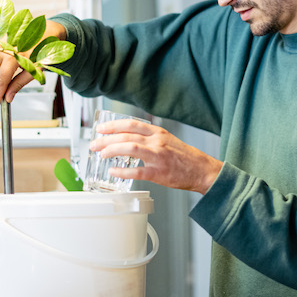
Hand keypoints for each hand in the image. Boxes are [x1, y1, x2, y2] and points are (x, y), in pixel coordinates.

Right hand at [0, 19, 67, 108]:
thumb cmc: (43, 49)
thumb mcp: (35, 69)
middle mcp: (2, 46)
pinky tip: (3, 70)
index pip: (1, 80)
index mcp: (14, 54)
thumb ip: (19, 83)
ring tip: (6, 81)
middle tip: (2, 95)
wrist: (46, 31)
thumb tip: (8, 97)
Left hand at [90, 116, 222, 193]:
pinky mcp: (159, 173)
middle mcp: (157, 141)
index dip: (113, 125)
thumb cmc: (184, 157)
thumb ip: (149, 139)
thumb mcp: (167, 140)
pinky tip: (114, 172)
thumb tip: (127, 140)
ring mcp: (158, 156)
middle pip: (126, 135)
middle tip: (94, 144)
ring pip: (130, 148)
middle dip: (106, 139)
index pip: (131, 124)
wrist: (202, 170)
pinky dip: (123, 171)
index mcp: (158, 132)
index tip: (101, 128)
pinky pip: (138, 171)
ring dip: (112, 150)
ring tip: (101, 154)